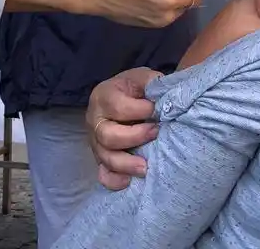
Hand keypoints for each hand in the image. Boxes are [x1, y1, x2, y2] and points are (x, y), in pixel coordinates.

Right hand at [87, 68, 159, 190]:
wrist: (125, 98)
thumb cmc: (135, 89)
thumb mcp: (142, 78)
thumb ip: (152, 81)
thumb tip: (164, 92)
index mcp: (104, 96)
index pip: (118, 107)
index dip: (140, 110)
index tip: (156, 109)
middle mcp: (95, 119)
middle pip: (108, 136)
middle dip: (134, 137)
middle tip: (155, 133)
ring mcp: (96, 141)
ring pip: (105, 157)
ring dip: (126, 164)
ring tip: (146, 167)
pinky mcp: (101, 157)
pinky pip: (103, 174)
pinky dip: (114, 180)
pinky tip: (128, 181)